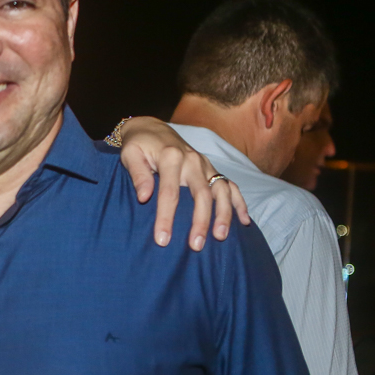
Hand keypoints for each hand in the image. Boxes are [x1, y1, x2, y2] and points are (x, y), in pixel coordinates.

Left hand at [115, 116, 250, 249]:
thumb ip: (138, 175)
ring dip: (224, 214)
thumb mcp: (129, 155)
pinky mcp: (211, 169)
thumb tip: (144, 197)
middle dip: (200, 221)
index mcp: (170, 157)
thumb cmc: (138, 145)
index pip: (169, 192)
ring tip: (220, 237)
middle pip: (201, 194)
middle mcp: (192, 160)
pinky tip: (244, 221)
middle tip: (196, 246)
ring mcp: (205, 165)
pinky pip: (231, 186)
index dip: (166, 218)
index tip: (163, 240)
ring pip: (221, 190)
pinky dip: (239, 203)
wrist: (151, 129)